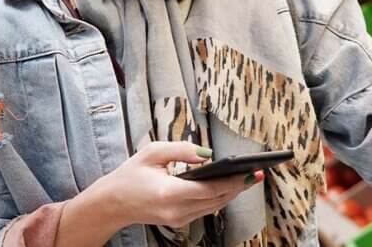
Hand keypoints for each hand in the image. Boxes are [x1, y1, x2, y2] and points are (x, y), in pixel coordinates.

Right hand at [89, 141, 262, 230]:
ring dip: (232, 192)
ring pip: (214, 206)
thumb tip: (209, 153)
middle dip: (239, 186)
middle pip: (217, 200)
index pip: (210, 189)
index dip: (233, 180)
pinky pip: (205, 209)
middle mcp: (176, 210)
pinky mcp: (179, 221)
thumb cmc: (130, 174)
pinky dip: (219, 197)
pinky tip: (229, 185)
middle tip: (258, 172)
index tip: (250, 170)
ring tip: (249, 177)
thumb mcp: (152, 152)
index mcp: (169, 192)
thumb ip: (181, 149)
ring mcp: (179, 219)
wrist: (112, 203)